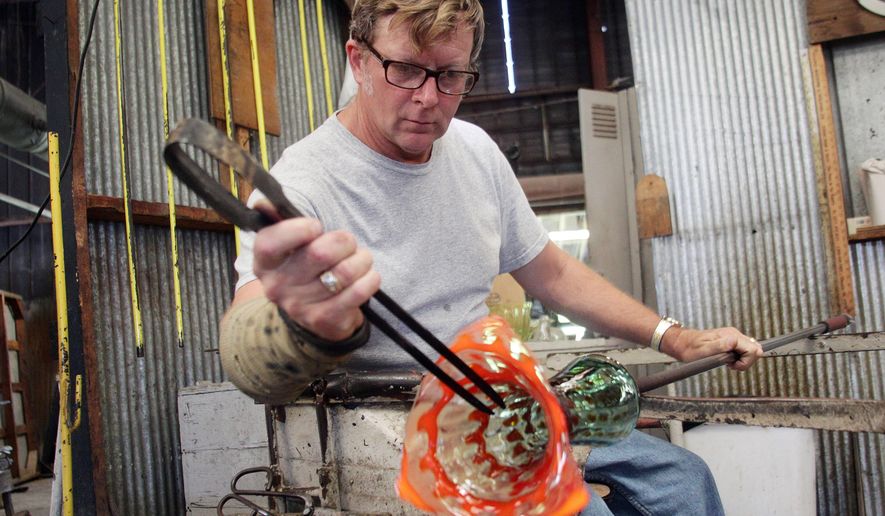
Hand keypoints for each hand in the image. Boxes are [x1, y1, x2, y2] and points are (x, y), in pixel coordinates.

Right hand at [251, 199, 380, 340]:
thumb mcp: (290, 247)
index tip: (316, 226)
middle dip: (344, 241)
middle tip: (348, 243)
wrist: (314, 315)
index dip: (298, 229)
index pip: (270, 243)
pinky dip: (370, 279)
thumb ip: (280, 221)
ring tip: (361, 259)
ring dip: (361, 260)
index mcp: (265, 263)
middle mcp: (277, 286)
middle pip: (319, 254)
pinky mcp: (323, 320)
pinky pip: (357, 292)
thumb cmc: (306, 270)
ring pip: (343, 272)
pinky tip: (368, 276)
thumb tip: (264, 202)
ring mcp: (299, 306)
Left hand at [663, 326, 763, 370]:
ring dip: (742, 360)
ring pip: (750, 350)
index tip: (733, 366)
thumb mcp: (704, 350)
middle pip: (755, 349)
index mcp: (730, 336)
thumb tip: (734, 342)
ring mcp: (733, 337)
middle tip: (731, 365)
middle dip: (746, 361)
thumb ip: (721, 347)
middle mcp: (734, 334)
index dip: (746, 361)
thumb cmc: (690, 348)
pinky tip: (727, 360)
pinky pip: (743, 350)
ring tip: (728, 362)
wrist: (683, 343)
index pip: (753, 349)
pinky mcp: (731, 340)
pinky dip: (739, 358)